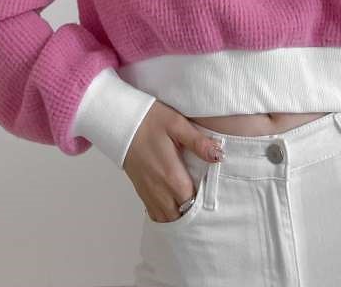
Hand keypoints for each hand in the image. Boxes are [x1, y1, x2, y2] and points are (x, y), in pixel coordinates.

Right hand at [122, 100, 223, 222]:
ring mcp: (148, 192)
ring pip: (166, 219)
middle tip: (204, 202)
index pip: (192, 203)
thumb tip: (218, 155)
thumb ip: (198, 142)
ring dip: (179, 216)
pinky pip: (154, 213)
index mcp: (171, 175)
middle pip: (180, 216)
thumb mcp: (177, 124)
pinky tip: (174, 205)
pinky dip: (166, 215)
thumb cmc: (150, 121)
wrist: (121, 123)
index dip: (204, 203)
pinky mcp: (141, 190)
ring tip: (191, 206)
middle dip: (193, 213)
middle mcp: (159, 189)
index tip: (213, 197)